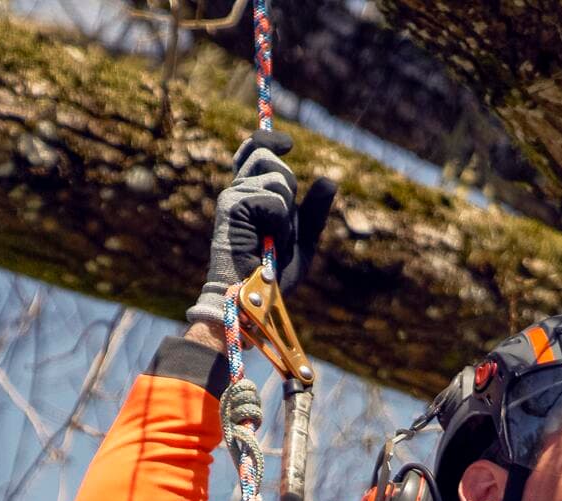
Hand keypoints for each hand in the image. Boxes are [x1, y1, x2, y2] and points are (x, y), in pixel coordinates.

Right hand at [189, 128, 298, 330]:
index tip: (289, 145)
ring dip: (285, 207)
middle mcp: (237, 191)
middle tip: (282, 222)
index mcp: (249, 195)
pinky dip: (279, 221)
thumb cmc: (272, 278)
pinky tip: (268, 241)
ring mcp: (232, 197)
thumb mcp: (302, 242)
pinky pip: (273, 198)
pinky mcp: (232, 206)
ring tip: (274, 236)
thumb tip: (329, 180)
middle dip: (286, 184)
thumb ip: (314, 213)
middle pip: (266, 155)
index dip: (269, 139)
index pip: (253, 150)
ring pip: (274, 175)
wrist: (252, 300)